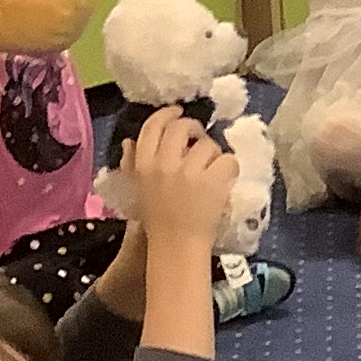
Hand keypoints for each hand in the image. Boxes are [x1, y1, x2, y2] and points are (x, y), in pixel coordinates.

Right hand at [119, 106, 235, 246]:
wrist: (176, 247)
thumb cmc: (157, 221)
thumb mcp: (138, 190)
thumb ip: (133, 164)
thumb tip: (129, 140)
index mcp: (143, 165)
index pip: (152, 126)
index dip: (166, 115)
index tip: (177, 112)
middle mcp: (165, 163)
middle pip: (181, 128)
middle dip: (194, 129)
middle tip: (199, 139)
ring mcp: (190, 171)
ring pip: (209, 145)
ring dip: (213, 155)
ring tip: (211, 173)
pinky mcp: (213, 181)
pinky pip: (228, 160)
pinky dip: (230, 170)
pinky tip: (224, 182)